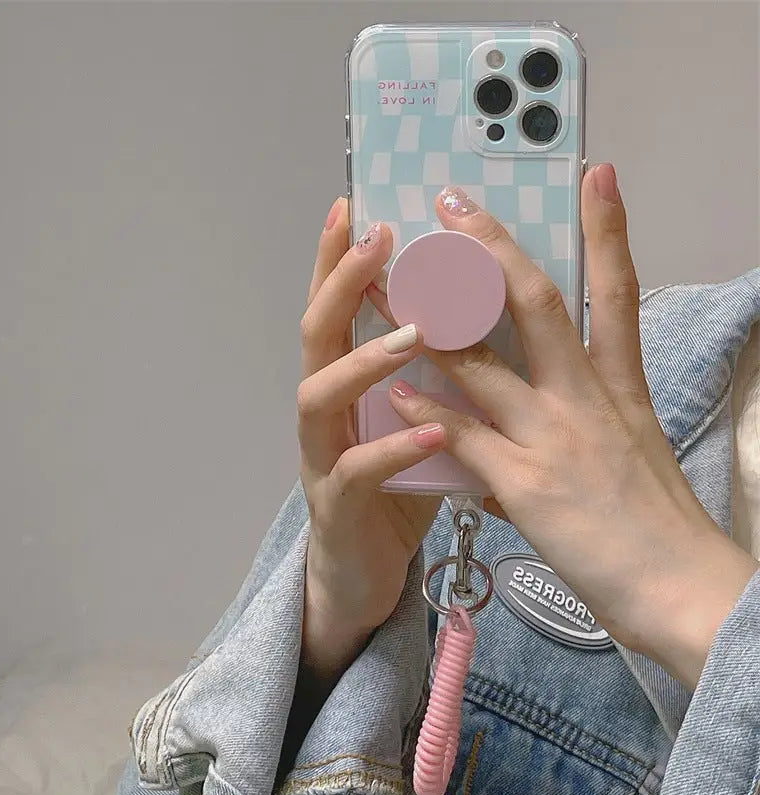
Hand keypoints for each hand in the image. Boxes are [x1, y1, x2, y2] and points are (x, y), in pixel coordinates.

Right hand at [297, 198, 444, 675]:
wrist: (364, 575)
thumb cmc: (396, 490)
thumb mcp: (418, 419)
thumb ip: (437, 377)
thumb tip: (490, 321)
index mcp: (347, 385)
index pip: (340, 309)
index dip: (341, 259)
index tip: (358, 206)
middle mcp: (325, 412)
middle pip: (316, 335)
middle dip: (341, 282)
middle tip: (375, 239)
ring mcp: (323, 459)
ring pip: (320, 396)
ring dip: (364, 359)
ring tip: (411, 332)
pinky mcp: (337, 509)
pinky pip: (357, 473)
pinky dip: (394, 448)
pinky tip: (433, 431)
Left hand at [377, 169, 757, 688]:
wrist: (682, 591)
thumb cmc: (657, 522)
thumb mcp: (631, 448)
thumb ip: (585, 415)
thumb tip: (542, 404)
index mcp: (620, 387)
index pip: (617, 292)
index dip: (609, 230)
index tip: (594, 176)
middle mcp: (586, 399)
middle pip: (538, 305)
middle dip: (493, 249)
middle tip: (453, 202)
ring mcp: (554, 438)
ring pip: (485, 362)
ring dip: (431, 320)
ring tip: (388, 283)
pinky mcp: (527, 487)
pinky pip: (466, 438)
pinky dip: (428, 412)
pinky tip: (396, 388)